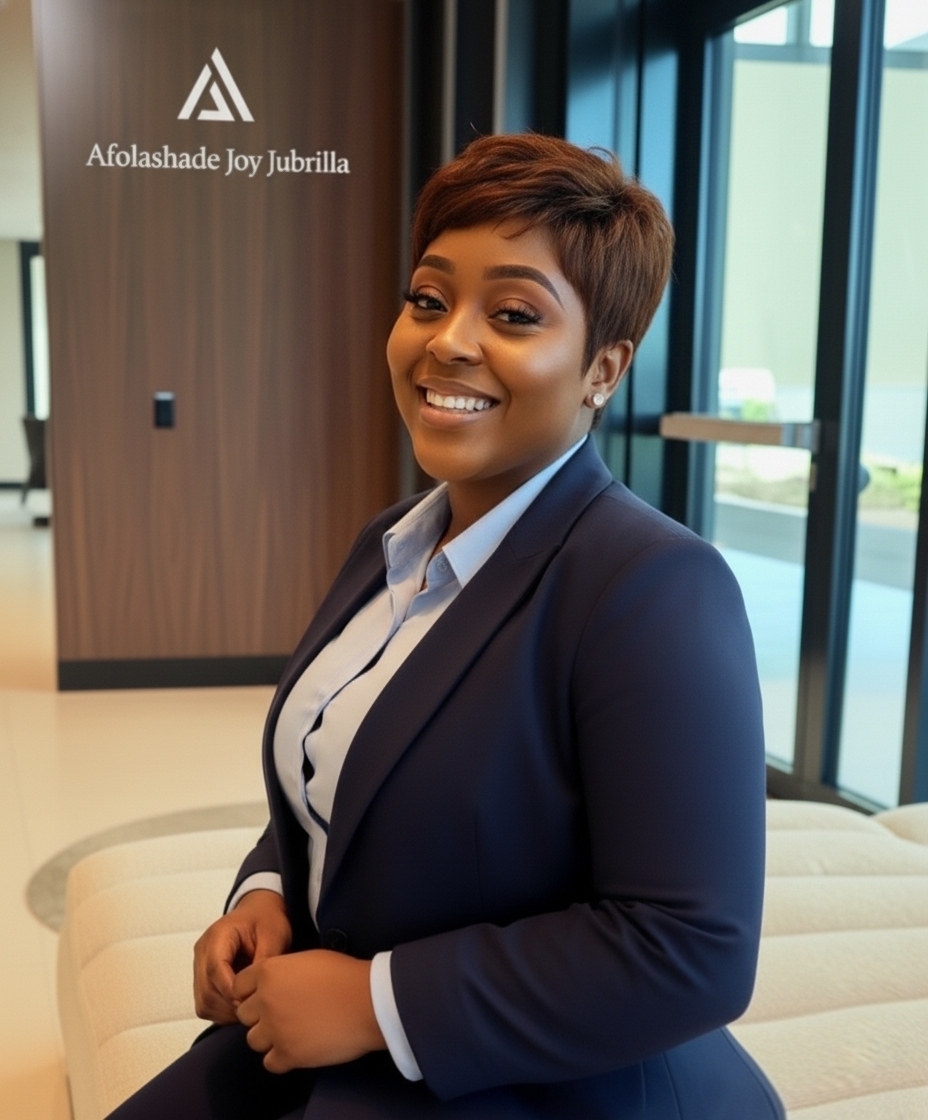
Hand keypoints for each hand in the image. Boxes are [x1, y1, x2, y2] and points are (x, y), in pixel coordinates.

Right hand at [193, 889, 291, 1023]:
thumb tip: (254, 990)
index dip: (232, 991)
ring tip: (250, 1009)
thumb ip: (264, 960)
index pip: (215, 970)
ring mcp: (200, 965)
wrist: (260, 912)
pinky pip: (206, 1004)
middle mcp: (203, 951)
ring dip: (226, 1012)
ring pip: (204, 1002)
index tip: (251, 1000)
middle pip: (206, 991)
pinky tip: (242, 1006)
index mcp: (218, 935)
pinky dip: (222, 1012)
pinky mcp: (203, 977)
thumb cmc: (267, 919)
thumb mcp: (273, 934)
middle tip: (254, 1010)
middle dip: (230, 1006)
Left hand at [233, 949, 385, 1071]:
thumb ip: (283, 971)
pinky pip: (269, 1063)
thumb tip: (275, 984)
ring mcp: (274, 1029)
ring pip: (253, 1041)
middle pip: (244, 1015)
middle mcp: (265, 1001)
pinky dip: (281, 1058)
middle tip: (285, 1014)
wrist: (368, 1001)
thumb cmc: (344, 975)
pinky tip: (299, 1048)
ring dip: (270, 1038)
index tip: (269, 996)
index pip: (239, 986)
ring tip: (293, 1032)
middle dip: (261, 1015)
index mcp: (268, 972)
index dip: (253, 992)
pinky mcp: (288, 1054)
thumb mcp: (307, 959)